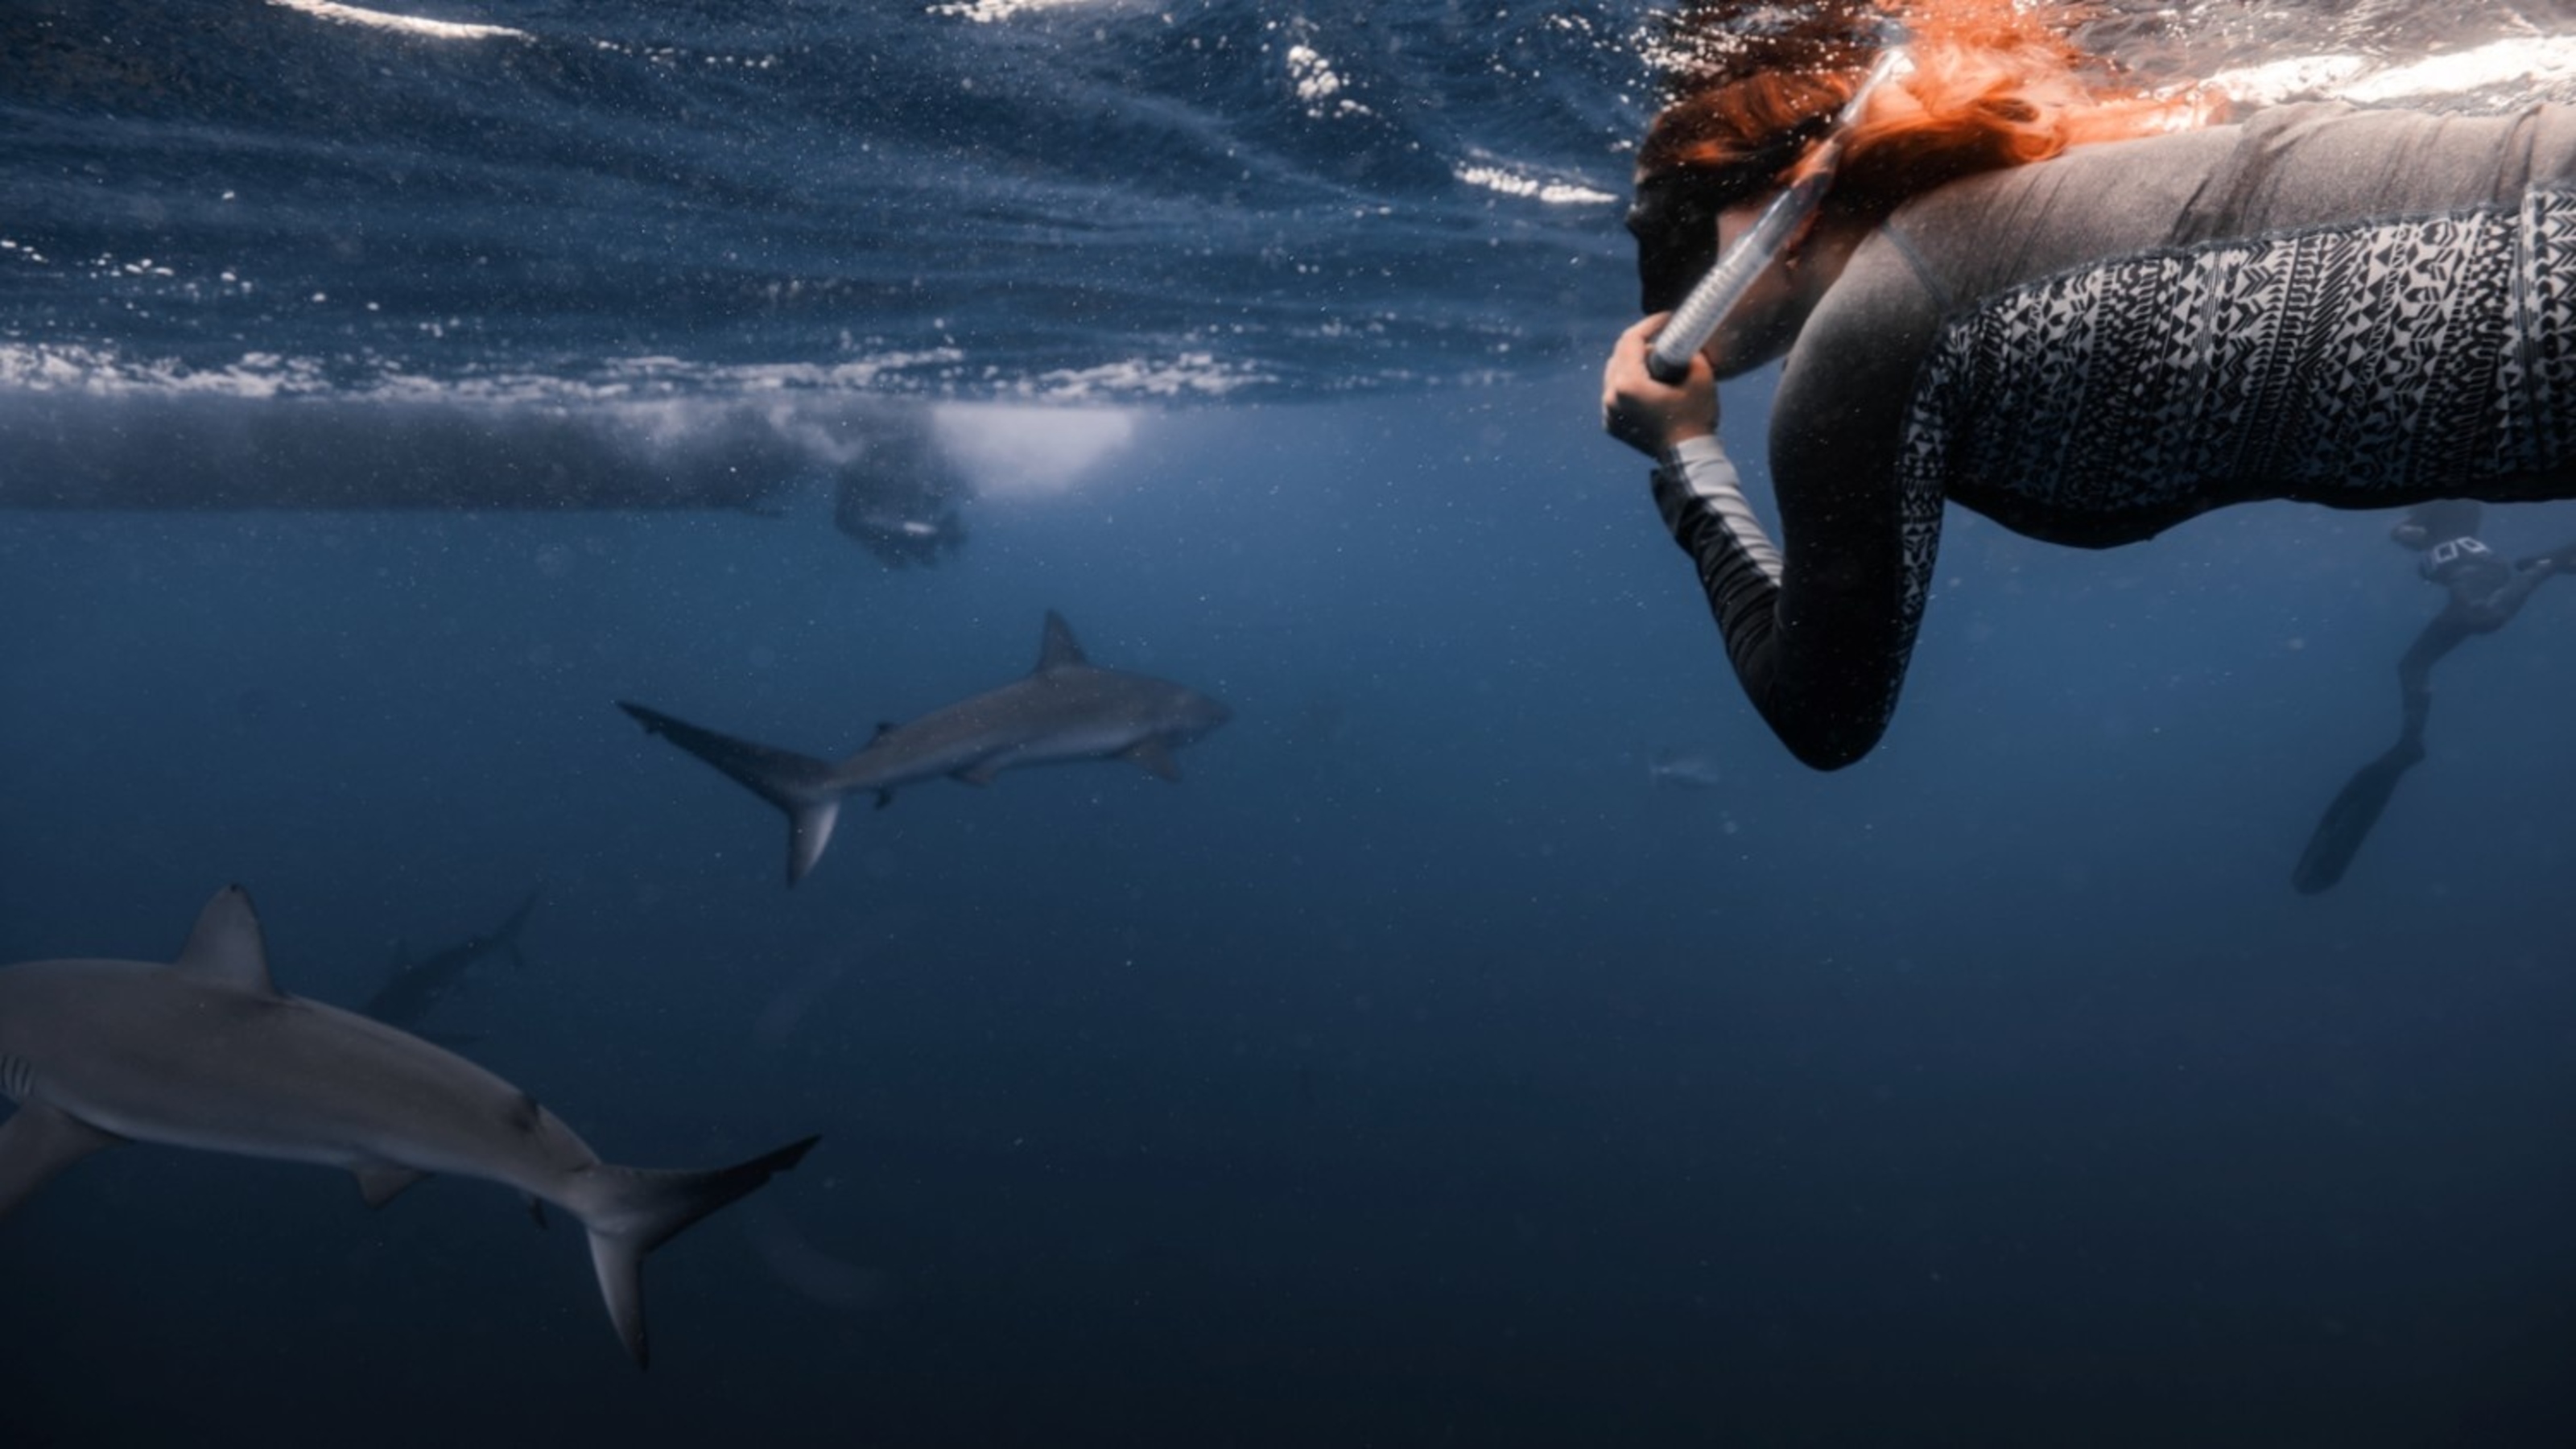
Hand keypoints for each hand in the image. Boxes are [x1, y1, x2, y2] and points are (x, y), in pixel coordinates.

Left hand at [1601, 313, 1717, 457]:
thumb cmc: (1696, 417)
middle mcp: (1611, 397)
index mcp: (1627, 384)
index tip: (1666, 319)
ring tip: (1656, 363)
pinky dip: (1627, 385)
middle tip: (1663, 339)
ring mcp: (1608, 413)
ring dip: (1632, 363)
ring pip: (1614, 374)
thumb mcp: (1700, 375)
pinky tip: (1646, 384)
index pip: (1632, 340)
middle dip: (1640, 343)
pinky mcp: (1611, 425)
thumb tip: (1678, 340)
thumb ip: (1686, 350)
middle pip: (1619, 355)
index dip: (1650, 323)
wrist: (1688, 457)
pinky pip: (1614, 394)